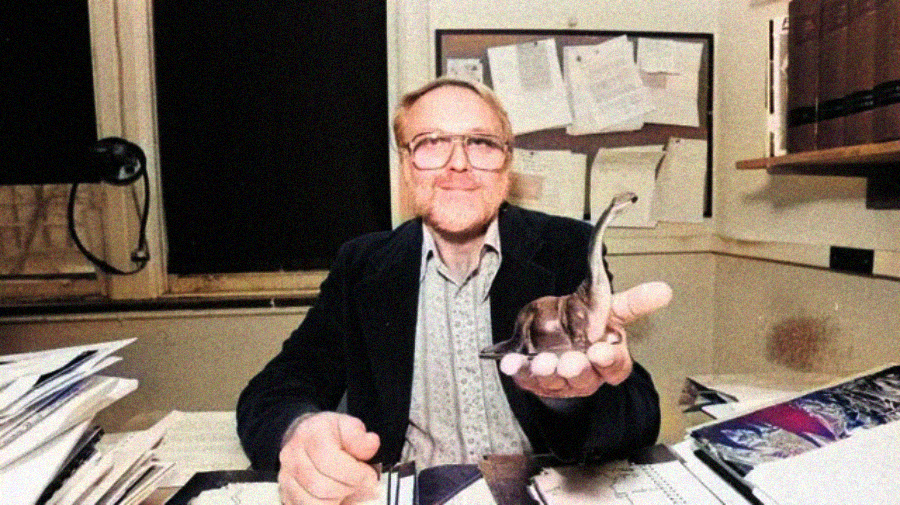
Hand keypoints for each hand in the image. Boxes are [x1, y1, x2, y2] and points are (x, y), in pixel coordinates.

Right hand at [278, 412, 380, 504]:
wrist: (306, 436)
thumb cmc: (329, 434)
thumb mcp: (349, 427)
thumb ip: (360, 437)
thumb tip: (371, 443)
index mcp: (311, 434)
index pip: (330, 461)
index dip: (354, 474)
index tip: (368, 475)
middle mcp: (293, 455)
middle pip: (323, 487)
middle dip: (348, 489)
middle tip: (359, 484)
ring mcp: (286, 476)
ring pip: (314, 502)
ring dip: (337, 501)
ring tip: (346, 490)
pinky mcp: (285, 493)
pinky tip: (335, 498)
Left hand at [499, 281, 672, 397]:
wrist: (556, 331)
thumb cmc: (587, 324)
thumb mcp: (610, 309)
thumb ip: (634, 301)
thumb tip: (663, 290)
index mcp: (608, 360)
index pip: (615, 367)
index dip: (609, 361)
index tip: (600, 351)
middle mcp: (586, 374)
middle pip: (584, 377)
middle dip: (577, 369)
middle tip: (569, 361)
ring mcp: (560, 380)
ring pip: (555, 381)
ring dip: (548, 372)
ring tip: (542, 362)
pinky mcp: (536, 381)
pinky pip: (526, 379)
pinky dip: (518, 371)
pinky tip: (511, 363)